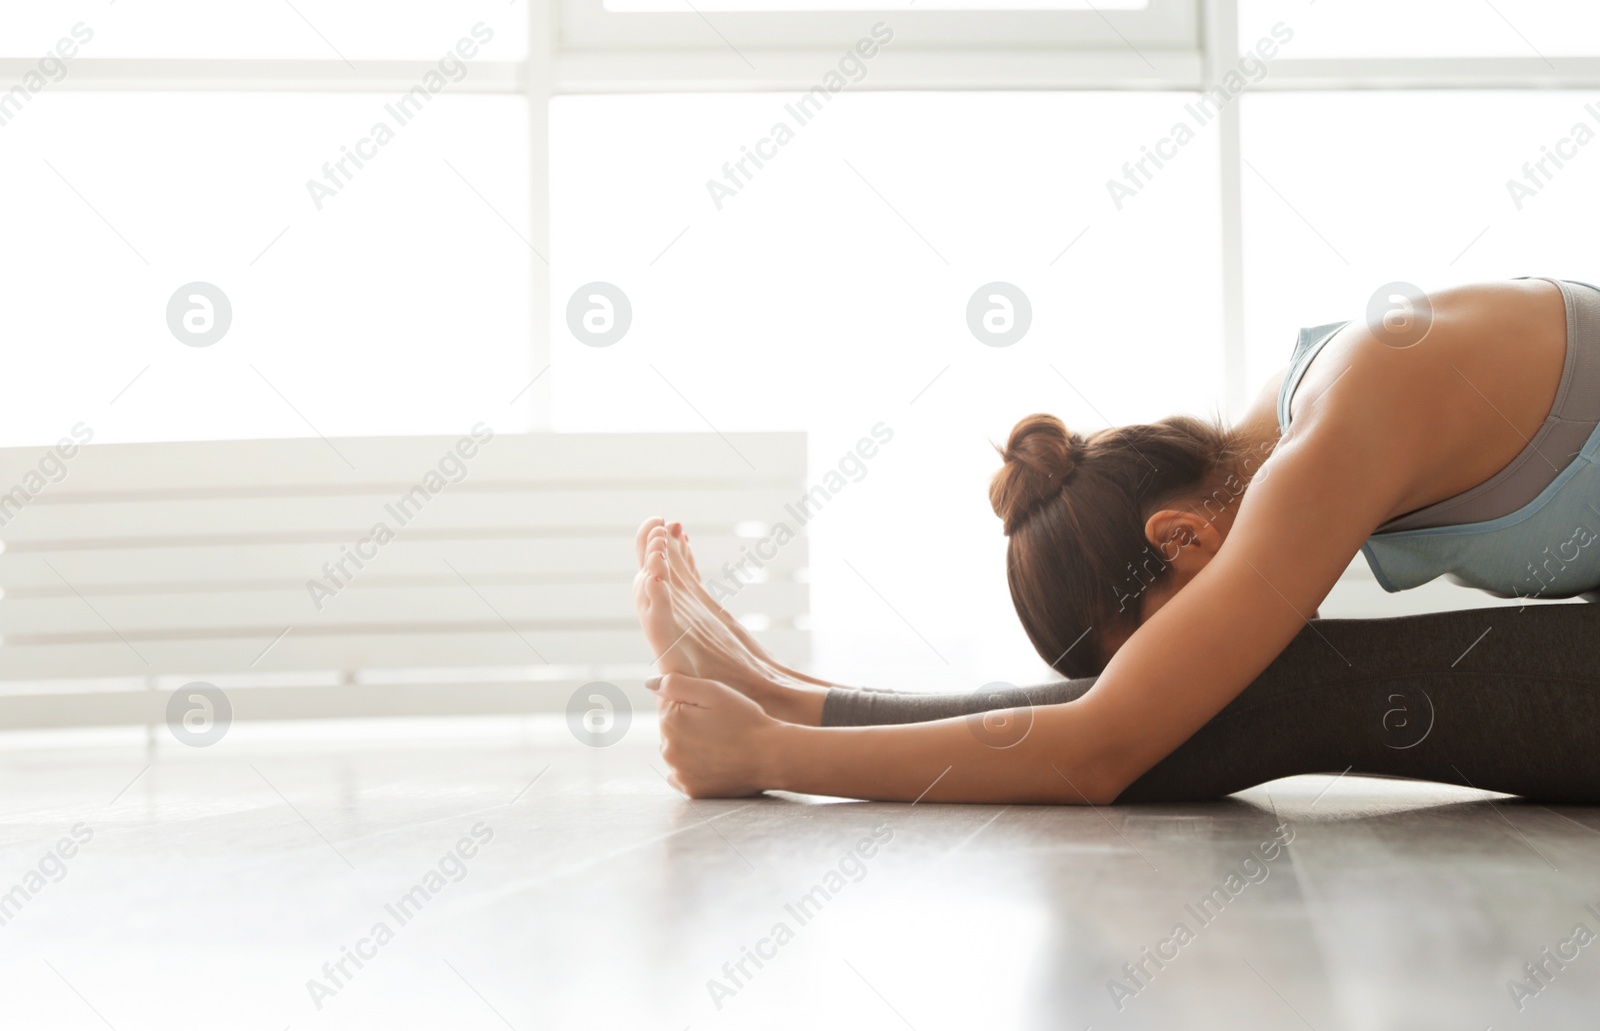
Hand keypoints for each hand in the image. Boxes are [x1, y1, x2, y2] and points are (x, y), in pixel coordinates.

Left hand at [651, 673, 781, 797]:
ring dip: (691, 746)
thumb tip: (649, 684)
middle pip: (671, 729)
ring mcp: (679, 773)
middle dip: (689, 724)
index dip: (692, 702)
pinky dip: (694, 768)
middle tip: (720, 726)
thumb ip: (676, 684)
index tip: (712, 709)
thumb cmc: (744, 719)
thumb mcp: (713, 691)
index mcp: (669, 722)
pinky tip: (714, 761)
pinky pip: (684, 774)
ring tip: (721, 744)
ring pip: (678, 751)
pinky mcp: (691, 790)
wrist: (770, 756)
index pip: (668, 704)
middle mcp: (667, 749)